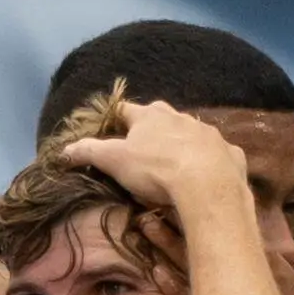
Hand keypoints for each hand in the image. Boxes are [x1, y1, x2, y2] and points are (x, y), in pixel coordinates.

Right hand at [62, 101, 249, 210]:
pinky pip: (218, 154)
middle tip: (144, 146)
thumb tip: (63, 150)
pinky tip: (208, 174)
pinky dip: (211, 161)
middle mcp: (180, 118)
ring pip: (192, 133)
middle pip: (162, 116)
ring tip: (176, 162)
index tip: (109, 127)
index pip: (126, 110)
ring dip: (183, 143)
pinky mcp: (230, 154)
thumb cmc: (156, 169)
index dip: (115, 118)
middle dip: (153, 127)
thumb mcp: (114, 161)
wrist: (209, 184)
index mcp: (150, 116)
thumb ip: (88, 152)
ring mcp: (209, 134)